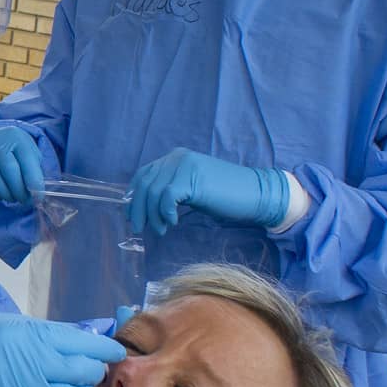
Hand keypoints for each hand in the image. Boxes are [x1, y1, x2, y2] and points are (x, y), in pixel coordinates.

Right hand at [0, 127, 44, 206]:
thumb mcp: (32, 154)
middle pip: (8, 168)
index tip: (37, 198)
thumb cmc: (18, 151)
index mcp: (18, 137)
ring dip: (3, 192)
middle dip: (18, 189)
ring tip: (12, 198)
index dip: (33, 181)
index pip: (27, 160)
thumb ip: (35, 171)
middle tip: (24, 201)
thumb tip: (37, 194)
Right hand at [0, 313, 123, 386]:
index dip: (108, 350)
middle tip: (89, 371)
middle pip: (86, 372)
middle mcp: (33, 362)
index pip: (88, 344)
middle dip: (94, 372)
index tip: (112, 353)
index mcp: (34, 335)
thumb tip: (87, 342)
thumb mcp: (14, 324)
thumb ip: (49, 335)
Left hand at [126, 149, 288, 235]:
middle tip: (139, 228)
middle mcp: (177, 157)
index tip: (132, 215)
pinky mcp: (192, 179)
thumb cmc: (223, 195)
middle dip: (138, 209)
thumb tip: (143, 206)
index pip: (143, 175)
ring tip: (161, 230)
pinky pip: (167, 197)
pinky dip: (165, 212)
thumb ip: (169, 190)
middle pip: (145, 184)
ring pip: (154, 193)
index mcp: (175, 157)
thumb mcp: (190, 189)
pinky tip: (172, 222)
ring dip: (153, 216)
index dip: (133, 196)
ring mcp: (185, 165)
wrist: (254, 194)